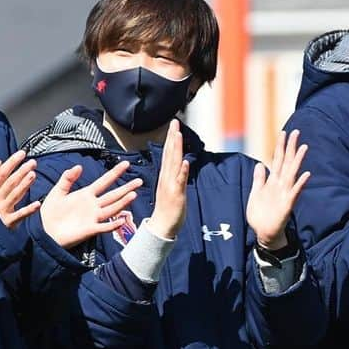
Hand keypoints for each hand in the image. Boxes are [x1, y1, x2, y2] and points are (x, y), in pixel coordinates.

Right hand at [0, 150, 39, 228]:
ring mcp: (2, 209)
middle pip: (10, 182)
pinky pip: (19, 215)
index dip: (12, 162)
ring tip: (33, 174)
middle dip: (21, 171)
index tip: (22, 153)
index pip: (2, 172)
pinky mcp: (7, 221)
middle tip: (33, 162)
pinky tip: (38, 204)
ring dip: (24, 185)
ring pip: (15, 195)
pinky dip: (28, 210)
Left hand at [40, 160, 142, 248]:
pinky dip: (113, 224)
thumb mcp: (57, 192)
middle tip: (139, 181)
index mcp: (86, 194)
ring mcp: (93, 218)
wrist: (44, 231)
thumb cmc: (50, 213)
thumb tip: (79, 166)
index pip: (104, 181)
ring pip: (112, 208)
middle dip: (126, 188)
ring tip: (133, 195)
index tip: (125, 164)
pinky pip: (104, 227)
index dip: (115, 173)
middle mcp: (93, 205)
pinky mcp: (90, 230)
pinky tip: (122, 219)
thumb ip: (67, 179)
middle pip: (113, 195)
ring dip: (122, 202)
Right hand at [148, 120, 189, 239]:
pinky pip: (180, 181)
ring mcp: (171, 185)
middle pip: (170, 154)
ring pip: (174, 164)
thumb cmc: (168, 208)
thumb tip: (180, 164)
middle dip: (173, 137)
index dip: (171, 139)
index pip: (169, 153)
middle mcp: (167, 177)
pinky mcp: (176, 194)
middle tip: (174, 122)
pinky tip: (186, 162)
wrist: (162, 226)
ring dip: (176, 149)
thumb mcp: (171, 188)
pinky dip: (183, 171)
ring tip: (178, 135)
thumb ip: (175, 175)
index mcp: (166, 175)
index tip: (174, 126)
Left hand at [246, 129, 310, 249]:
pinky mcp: (287, 204)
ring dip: (297, 161)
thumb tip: (260, 164)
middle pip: (286, 162)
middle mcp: (280, 184)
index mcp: (272, 181)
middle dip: (290, 147)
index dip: (280, 146)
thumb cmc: (260, 215)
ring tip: (304, 147)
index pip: (277, 160)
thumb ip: (258, 179)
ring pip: (292, 173)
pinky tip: (306, 174)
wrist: (264, 233)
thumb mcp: (255, 193)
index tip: (284, 133)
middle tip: (296, 132)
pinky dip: (300, 184)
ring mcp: (285, 193)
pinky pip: (295, 192)